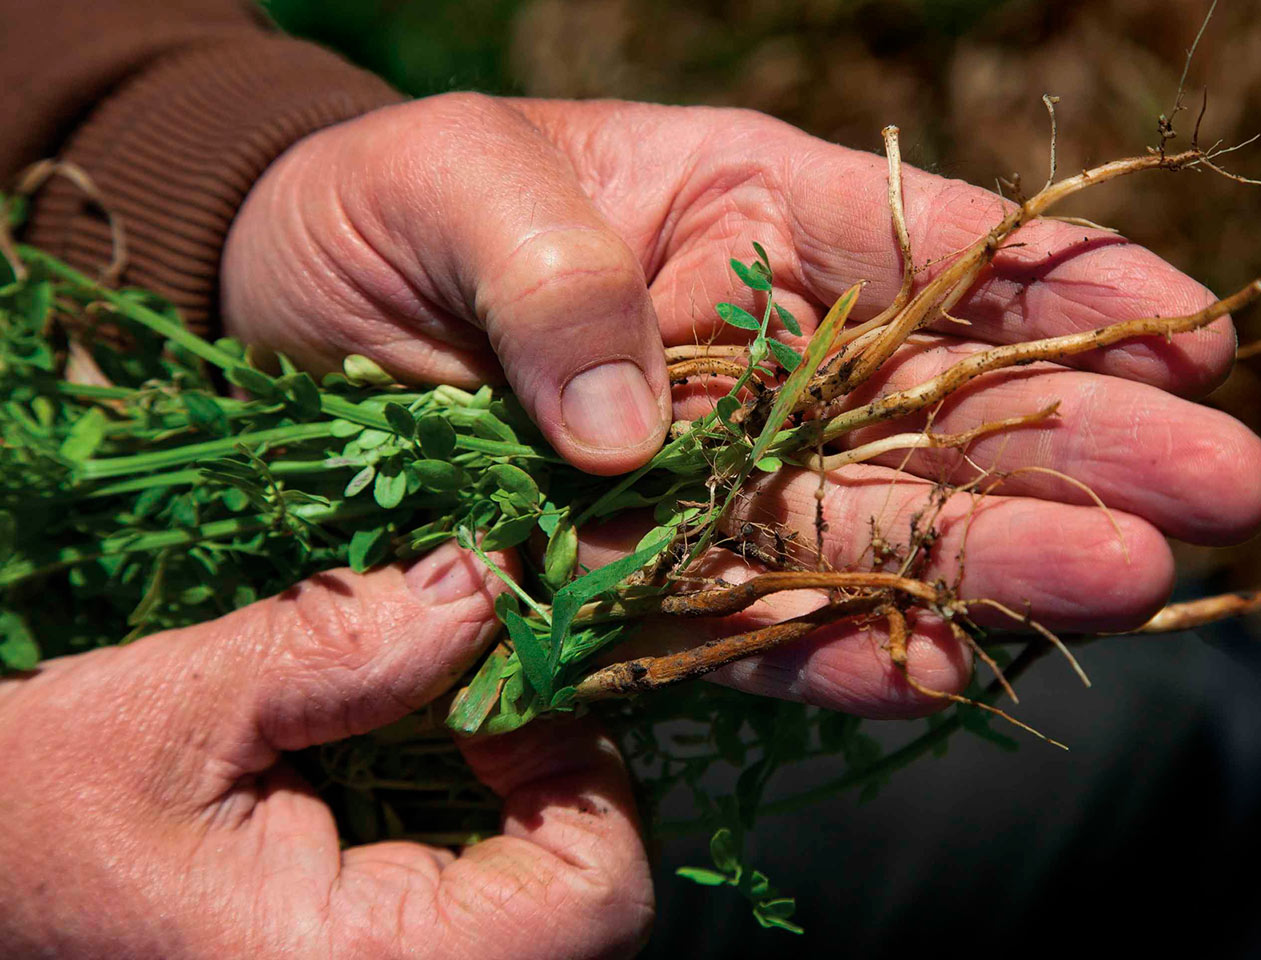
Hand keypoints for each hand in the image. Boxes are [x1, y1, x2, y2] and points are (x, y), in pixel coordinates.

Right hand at [0, 546, 652, 958]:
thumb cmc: (22, 816)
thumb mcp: (175, 709)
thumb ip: (347, 645)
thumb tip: (489, 578)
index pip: (595, 904)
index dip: (587, 779)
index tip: (508, 693)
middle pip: (588, 919)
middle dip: (566, 787)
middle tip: (488, 697)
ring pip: (546, 923)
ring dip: (531, 811)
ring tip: (457, 721)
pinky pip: (482, 925)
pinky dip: (485, 840)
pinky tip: (421, 771)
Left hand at [221, 94, 1260, 712]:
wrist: (274, 310)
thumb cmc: (371, 208)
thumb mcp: (451, 189)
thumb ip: (553, 282)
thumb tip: (635, 430)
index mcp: (741, 216)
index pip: (933, 249)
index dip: (1066, 290)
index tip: (1191, 334)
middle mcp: (754, 352)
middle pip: (937, 400)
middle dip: (1078, 439)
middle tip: (1221, 487)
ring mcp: (712, 468)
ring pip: (876, 516)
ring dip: (996, 555)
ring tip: (1126, 583)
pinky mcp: (643, 563)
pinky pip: (755, 609)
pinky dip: (840, 641)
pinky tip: (943, 666)